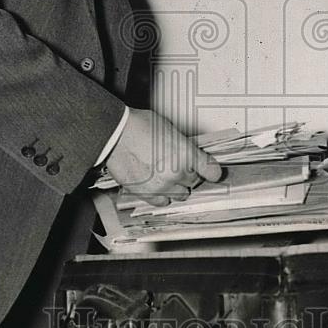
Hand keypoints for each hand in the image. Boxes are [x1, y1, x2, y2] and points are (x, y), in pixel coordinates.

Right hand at [106, 108, 221, 205]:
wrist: (115, 133)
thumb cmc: (138, 126)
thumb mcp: (170, 130)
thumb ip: (183, 147)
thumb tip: (189, 155)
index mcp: (186, 153)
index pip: (211, 171)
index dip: (212, 172)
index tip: (212, 173)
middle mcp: (177, 172)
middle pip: (194, 182)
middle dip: (189, 175)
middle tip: (179, 166)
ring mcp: (162, 185)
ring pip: (181, 195)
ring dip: (176, 187)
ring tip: (166, 175)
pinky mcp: (146, 193)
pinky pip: (162, 202)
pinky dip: (162, 195)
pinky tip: (157, 185)